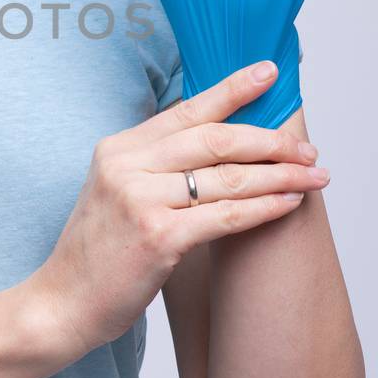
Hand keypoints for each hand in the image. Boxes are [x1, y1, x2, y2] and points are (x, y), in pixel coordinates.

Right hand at [28, 61, 329, 358]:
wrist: (63, 303)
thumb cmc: (99, 252)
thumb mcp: (115, 191)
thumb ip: (155, 164)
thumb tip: (216, 141)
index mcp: (118, 148)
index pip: (187, 110)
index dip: (233, 89)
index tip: (270, 74)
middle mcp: (127, 166)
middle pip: (216, 139)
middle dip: (271, 142)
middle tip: (308, 150)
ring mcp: (141, 200)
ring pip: (229, 178)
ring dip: (280, 176)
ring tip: (314, 177)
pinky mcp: (158, 238)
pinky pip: (227, 216)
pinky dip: (264, 208)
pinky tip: (289, 204)